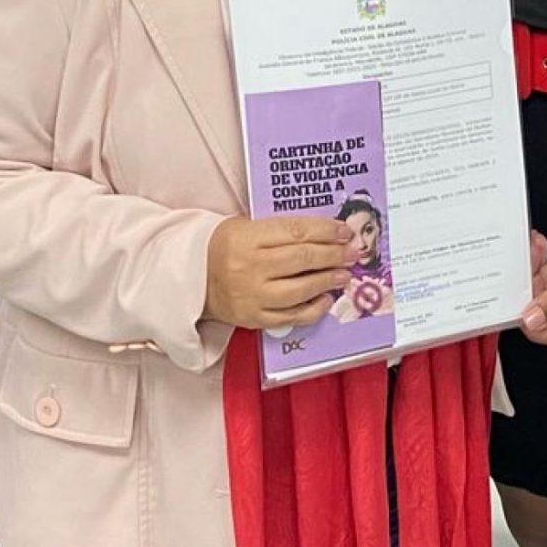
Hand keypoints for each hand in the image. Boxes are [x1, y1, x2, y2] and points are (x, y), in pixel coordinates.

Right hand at [204, 215, 356, 331]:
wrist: (194, 279)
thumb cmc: (224, 247)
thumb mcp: (246, 227)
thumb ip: (281, 231)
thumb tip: (325, 234)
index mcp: (247, 238)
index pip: (295, 232)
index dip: (324, 231)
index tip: (344, 231)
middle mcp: (250, 268)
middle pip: (301, 259)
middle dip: (333, 254)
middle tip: (352, 252)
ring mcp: (252, 296)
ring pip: (299, 290)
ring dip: (327, 281)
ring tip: (344, 274)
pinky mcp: (254, 318)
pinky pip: (290, 316)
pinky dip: (313, 309)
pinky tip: (326, 298)